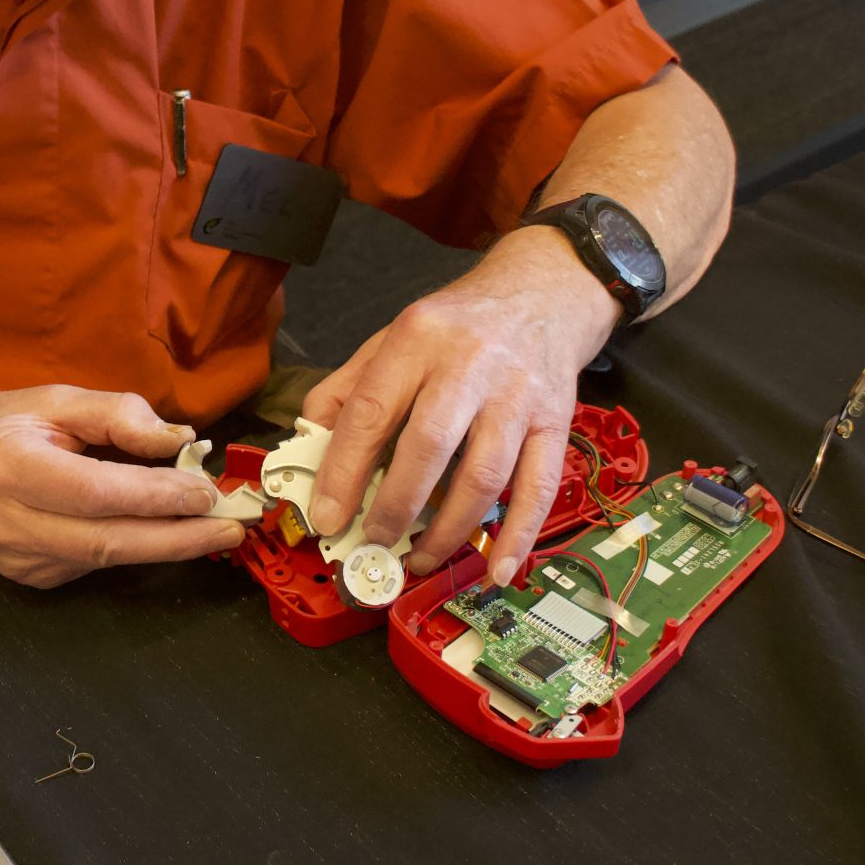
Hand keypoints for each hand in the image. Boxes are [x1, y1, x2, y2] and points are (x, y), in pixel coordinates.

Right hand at [0, 386, 239, 587]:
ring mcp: (15, 559)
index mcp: (8, 466)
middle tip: (229, 528)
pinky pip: (90, 566)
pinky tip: (155, 531)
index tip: (204, 490)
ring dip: (163, 546)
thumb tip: (178, 439)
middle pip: (106, 541)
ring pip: (103, 561)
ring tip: (211, 529)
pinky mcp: (28, 578)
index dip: (154, 496)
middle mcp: (7, 521)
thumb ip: (116, 414)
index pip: (94, 491)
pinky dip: (129, 548)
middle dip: (176, 538)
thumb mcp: (52, 398)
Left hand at [300, 229, 616, 588]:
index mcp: (417, 340)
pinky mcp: (556, 420)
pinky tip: (497, 571)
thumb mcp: (393, 336)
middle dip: (394, 506)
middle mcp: (470, 364)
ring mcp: (518, 395)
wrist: (543, 293)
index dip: (344, 470)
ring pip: (483, 475)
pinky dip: (519, 536)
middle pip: (429, 445)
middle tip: (373, 543)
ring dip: (448, 530)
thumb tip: (309, 448)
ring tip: (420, 559)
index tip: (327, 516)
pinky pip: (538, 488)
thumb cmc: (458, 326)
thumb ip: (347, 389)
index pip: (372, 410)